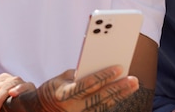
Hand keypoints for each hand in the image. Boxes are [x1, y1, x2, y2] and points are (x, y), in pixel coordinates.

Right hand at [10, 65, 138, 111]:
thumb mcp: (60, 79)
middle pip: (101, 97)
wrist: (40, 110)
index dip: (104, 76)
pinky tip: (123, 93)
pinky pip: (102, 109)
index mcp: (65, 94)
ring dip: (120, 95)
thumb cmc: (52, 90)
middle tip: (133, 79)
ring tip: (133, 85)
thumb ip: (77, 74)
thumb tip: (96, 66)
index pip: (89, 84)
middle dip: (119, 88)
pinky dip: (113, 101)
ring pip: (105, 105)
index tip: (119, 67)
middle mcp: (74, 107)